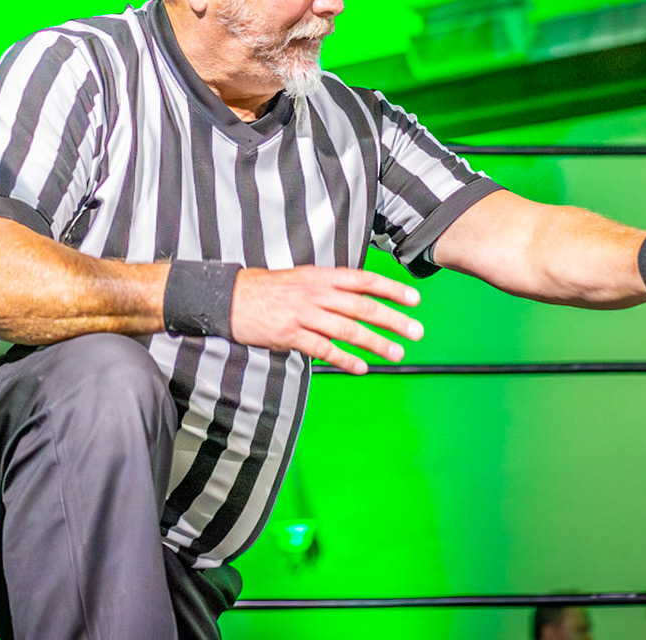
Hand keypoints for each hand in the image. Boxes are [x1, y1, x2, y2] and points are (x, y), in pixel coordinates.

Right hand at [229, 266, 422, 374]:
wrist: (230, 298)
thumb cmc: (268, 289)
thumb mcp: (301, 278)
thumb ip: (329, 287)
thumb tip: (358, 296)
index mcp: (320, 277)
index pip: (363, 280)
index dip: (391, 289)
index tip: (414, 299)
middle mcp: (316, 293)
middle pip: (362, 307)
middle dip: (393, 319)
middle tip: (416, 331)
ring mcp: (304, 314)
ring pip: (348, 329)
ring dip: (375, 342)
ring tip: (396, 353)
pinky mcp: (290, 334)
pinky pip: (323, 349)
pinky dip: (344, 359)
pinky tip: (360, 367)